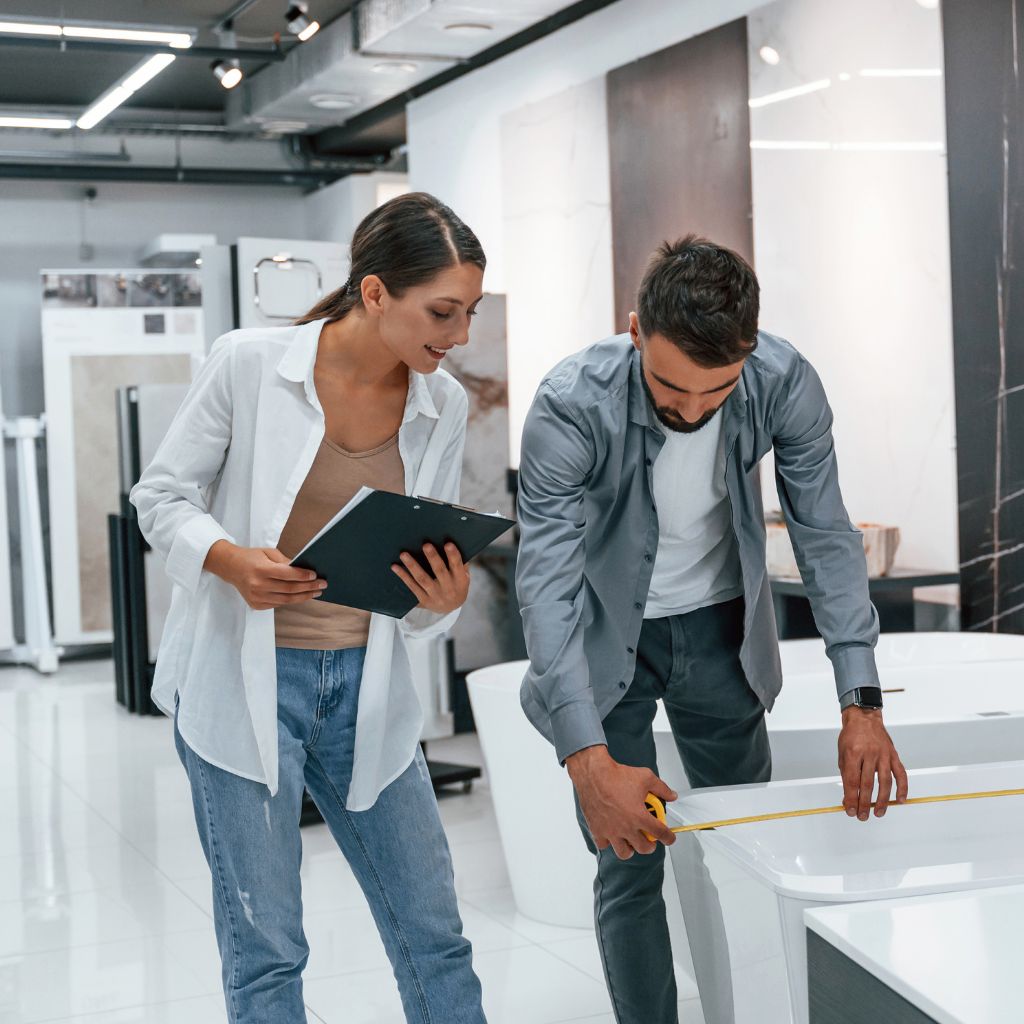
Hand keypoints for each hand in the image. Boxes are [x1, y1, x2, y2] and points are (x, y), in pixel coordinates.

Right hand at [203, 541, 325, 610]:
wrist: (230, 567)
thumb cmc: (252, 557)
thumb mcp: (268, 553)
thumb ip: (285, 562)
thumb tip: (304, 570)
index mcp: (261, 570)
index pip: (286, 575)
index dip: (302, 576)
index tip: (315, 575)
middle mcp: (258, 585)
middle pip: (289, 589)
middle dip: (308, 587)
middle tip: (322, 585)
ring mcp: (256, 597)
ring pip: (286, 600)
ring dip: (303, 596)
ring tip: (316, 592)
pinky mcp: (256, 605)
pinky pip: (278, 604)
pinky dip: (291, 600)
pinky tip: (301, 595)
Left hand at [391, 542, 469, 614]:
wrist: (452, 608)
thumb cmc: (456, 584)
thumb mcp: (463, 575)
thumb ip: (458, 562)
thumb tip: (449, 540)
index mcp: (460, 580)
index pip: (457, 566)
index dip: (453, 555)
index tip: (448, 544)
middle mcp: (448, 588)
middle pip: (439, 571)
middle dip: (433, 558)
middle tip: (425, 545)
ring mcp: (435, 595)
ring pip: (422, 579)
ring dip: (412, 566)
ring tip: (404, 554)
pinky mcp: (424, 600)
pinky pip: (412, 586)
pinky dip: (403, 576)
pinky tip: (395, 567)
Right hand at [566, 745, 677, 858]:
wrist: (594, 774)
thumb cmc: (617, 775)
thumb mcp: (646, 777)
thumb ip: (661, 789)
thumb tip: (672, 795)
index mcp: (640, 816)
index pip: (660, 833)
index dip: (668, 838)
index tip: (669, 838)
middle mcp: (626, 827)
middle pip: (644, 848)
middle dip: (650, 845)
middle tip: (650, 840)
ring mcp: (611, 831)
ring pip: (624, 853)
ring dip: (631, 848)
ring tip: (631, 841)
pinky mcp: (597, 830)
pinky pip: (604, 845)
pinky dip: (609, 843)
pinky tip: (612, 835)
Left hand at [838, 706, 908, 819]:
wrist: (864, 717)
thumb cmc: (851, 736)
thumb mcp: (842, 753)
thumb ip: (845, 774)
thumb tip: (847, 797)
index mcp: (853, 753)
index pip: (852, 781)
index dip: (851, 798)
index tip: (849, 810)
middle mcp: (869, 754)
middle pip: (867, 784)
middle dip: (864, 803)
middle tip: (862, 817)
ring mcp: (884, 755)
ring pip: (884, 782)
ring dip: (882, 800)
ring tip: (878, 813)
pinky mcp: (894, 755)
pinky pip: (901, 774)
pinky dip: (902, 788)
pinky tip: (899, 801)